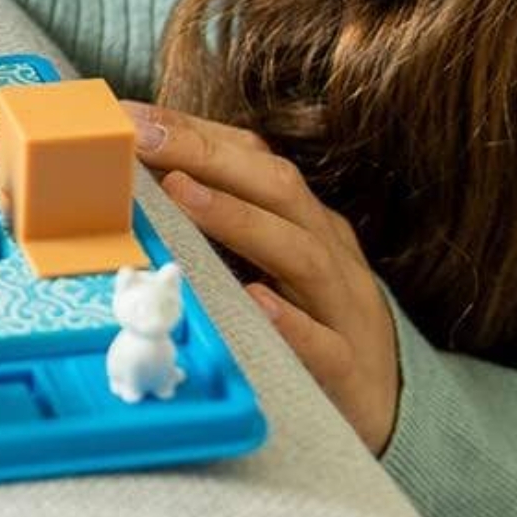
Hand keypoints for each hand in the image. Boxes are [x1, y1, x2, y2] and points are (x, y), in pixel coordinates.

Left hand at [128, 102, 399, 451]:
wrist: (386, 402)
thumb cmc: (308, 320)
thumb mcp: (268, 262)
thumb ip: (216, 222)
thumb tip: (135, 180)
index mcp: (307, 222)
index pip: (255, 160)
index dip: (194, 132)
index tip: (130, 115)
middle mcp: (329, 253)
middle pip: (278, 190)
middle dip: (207, 157)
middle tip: (142, 138)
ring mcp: (343, 310)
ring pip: (301, 255)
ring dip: (239, 220)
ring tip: (182, 193)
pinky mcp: (349, 372)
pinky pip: (324, 344)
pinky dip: (292, 322)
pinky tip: (256, 301)